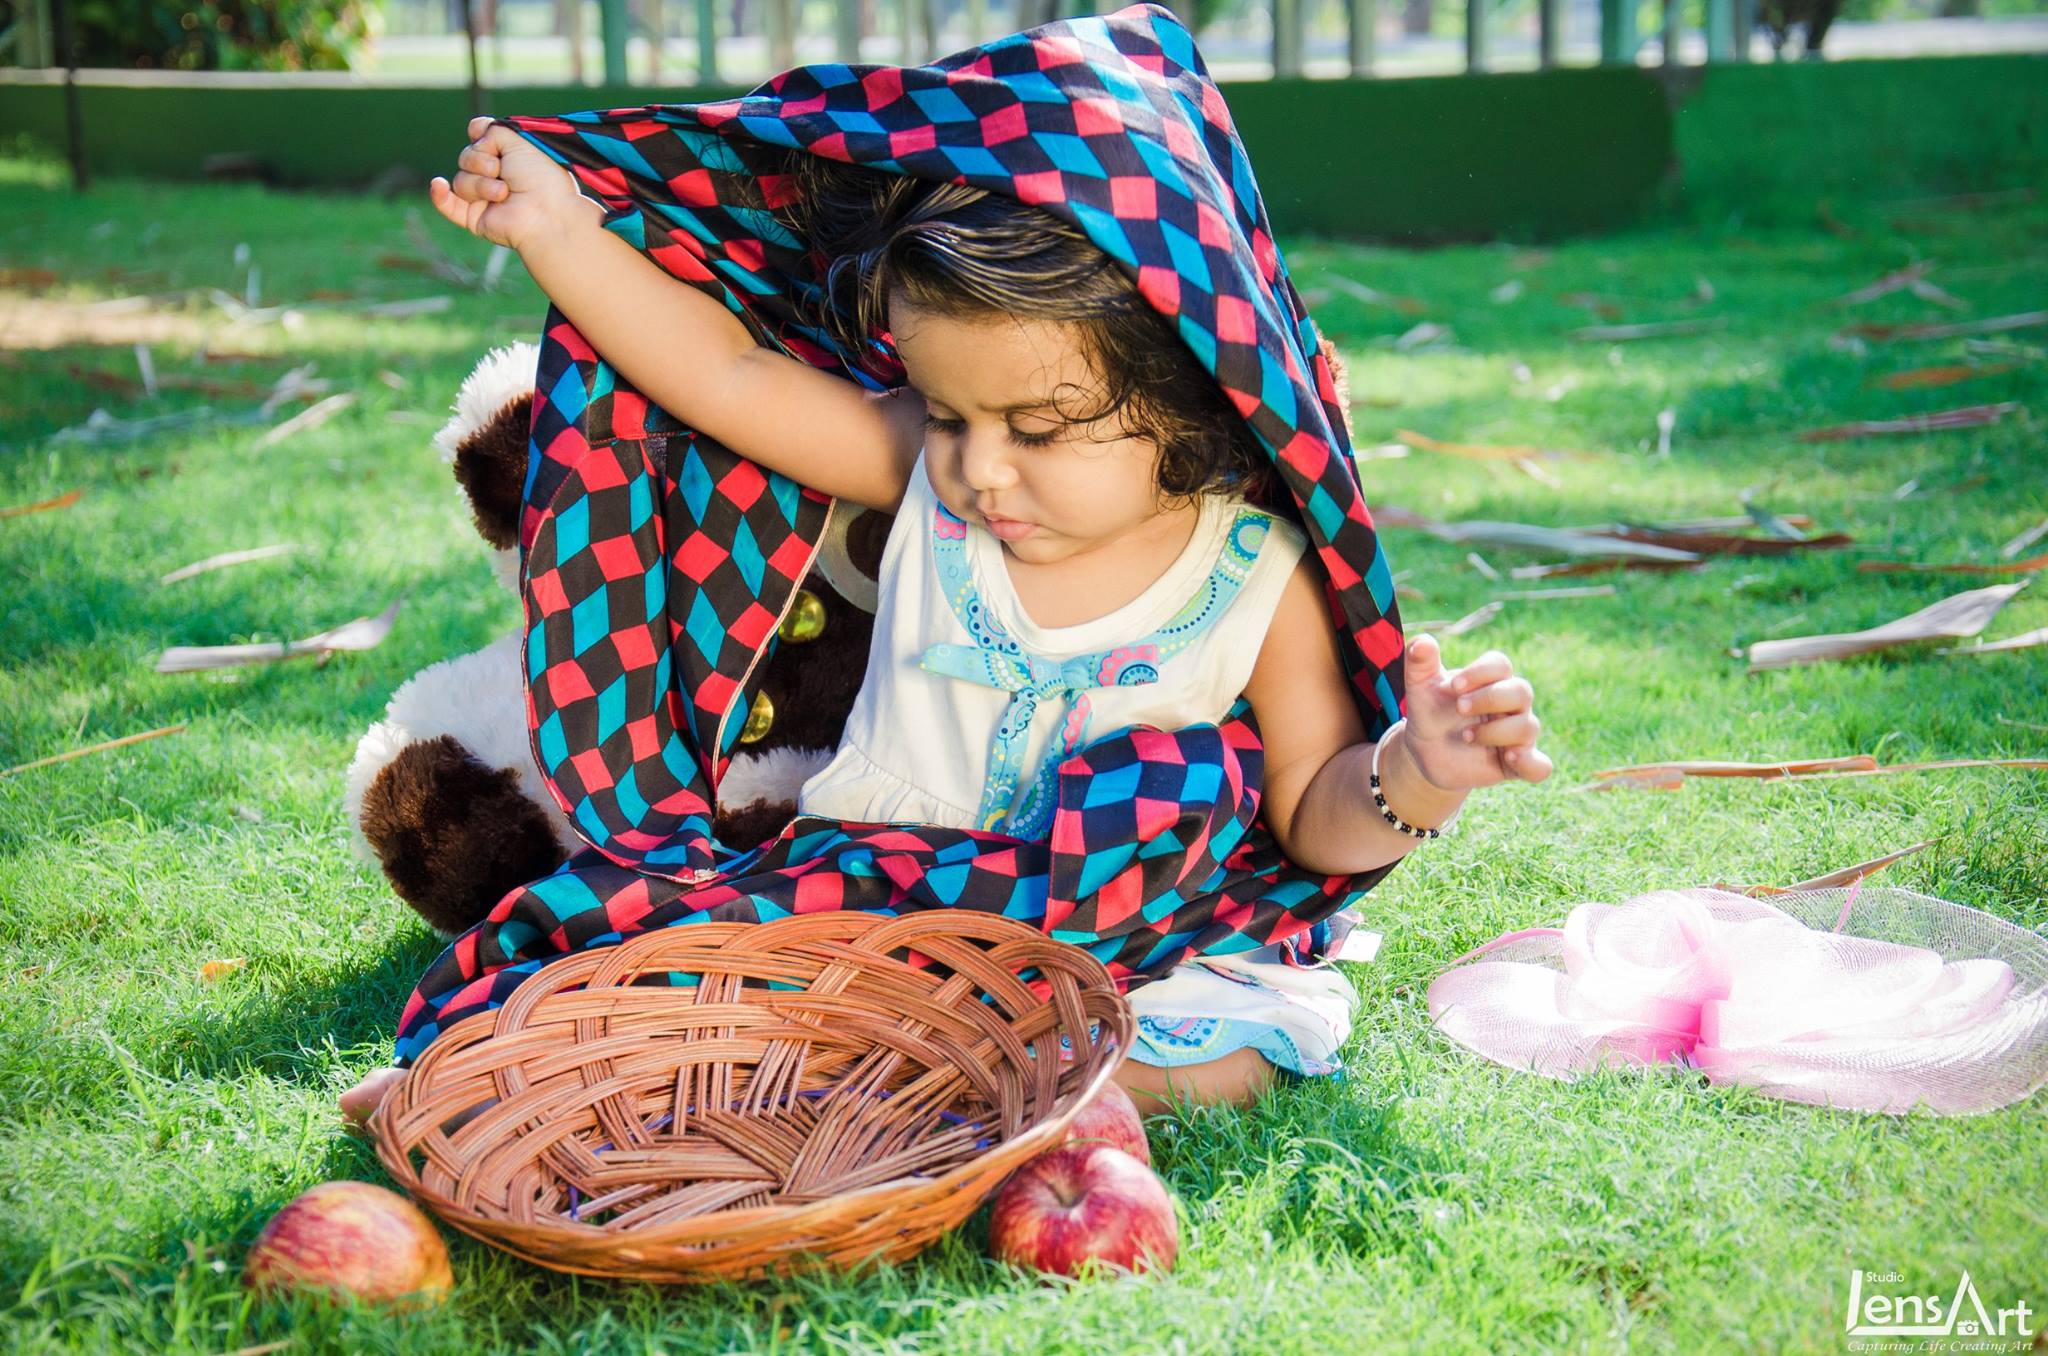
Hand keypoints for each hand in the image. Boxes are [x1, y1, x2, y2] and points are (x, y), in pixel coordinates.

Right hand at [428, 115, 593, 252]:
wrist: (546, 213)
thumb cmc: (541, 178)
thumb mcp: (520, 140)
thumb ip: (494, 130)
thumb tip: (475, 133)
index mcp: (508, 157)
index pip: (479, 136)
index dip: (480, 134)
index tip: (486, 134)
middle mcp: (496, 176)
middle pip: (466, 156)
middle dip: (481, 160)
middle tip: (503, 170)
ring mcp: (484, 197)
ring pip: (461, 179)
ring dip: (481, 184)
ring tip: (504, 193)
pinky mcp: (475, 217)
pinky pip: (448, 205)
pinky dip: (439, 195)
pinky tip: (438, 185)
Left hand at [1394, 633, 1551, 790]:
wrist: (1425, 752)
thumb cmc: (1430, 712)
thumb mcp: (1419, 688)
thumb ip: (1419, 662)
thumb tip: (1421, 642)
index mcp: (1490, 681)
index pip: (1500, 665)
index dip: (1480, 673)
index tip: (1453, 686)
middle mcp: (1510, 705)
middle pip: (1521, 691)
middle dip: (1490, 698)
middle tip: (1459, 708)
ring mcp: (1515, 735)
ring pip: (1528, 726)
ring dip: (1497, 731)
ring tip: (1467, 736)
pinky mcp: (1516, 764)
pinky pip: (1539, 766)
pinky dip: (1531, 762)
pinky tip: (1511, 757)